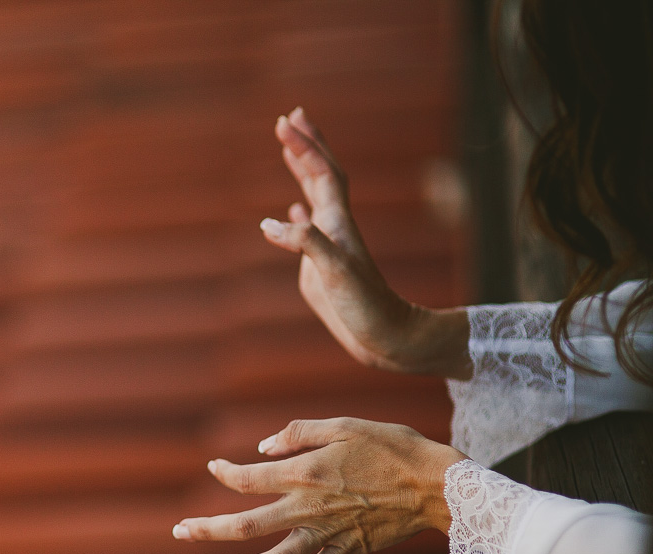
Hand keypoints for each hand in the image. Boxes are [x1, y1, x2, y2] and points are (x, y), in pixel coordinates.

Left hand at [171, 417, 465, 553]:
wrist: (437, 485)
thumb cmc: (391, 446)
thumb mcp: (344, 424)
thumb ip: (298, 434)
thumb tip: (261, 448)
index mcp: (305, 472)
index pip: (248, 478)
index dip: (224, 473)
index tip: (214, 468)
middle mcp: (309, 507)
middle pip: (246, 525)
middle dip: (208, 529)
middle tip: (179, 532)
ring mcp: (328, 534)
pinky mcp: (348, 551)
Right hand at [264, 107, 470, 379]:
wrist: (385, 336)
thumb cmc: (366, 306)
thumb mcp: (335, 273)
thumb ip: (304, 244)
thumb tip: (269, 223)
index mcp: (338, 224)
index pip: (321, 173)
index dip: (304, 147)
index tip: (284, 123)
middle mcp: (333, 228)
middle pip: (321, 175)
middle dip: (306, 145)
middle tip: (290, 117)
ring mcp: (327, 245)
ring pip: (314, 197)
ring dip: (302, 171)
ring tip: (289, 149)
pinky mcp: (319, 266)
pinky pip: (306, 231)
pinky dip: (296, 216)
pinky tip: (288, 213)